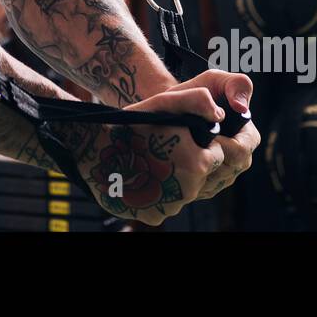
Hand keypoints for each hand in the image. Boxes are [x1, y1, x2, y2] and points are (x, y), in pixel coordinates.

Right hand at [74, 71, 259, 224]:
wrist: (93, 149)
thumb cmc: (130, 122)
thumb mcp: (165, 101)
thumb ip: (199, 99)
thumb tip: (220, 114)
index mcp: (197, 162)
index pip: (223, 154)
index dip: (211, 142)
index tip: (193, 135)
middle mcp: (188, 190)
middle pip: (209, 175)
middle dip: (202, 160)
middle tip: (179, 145)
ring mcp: (172, 206)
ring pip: (191, 190)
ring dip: (186, 176)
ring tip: (165, 159)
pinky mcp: (156, 216)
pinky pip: (171, 203)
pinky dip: (166, 190)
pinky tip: (152, 174)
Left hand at [162, 69, 259, 200]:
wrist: (169, 108)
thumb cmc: (194, 91)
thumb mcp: (215, 80)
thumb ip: (236, 85)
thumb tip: (241, 108)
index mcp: (246, 135)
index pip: (244, 150)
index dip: (228, 146)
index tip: (208, 137)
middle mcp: (238, 156)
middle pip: (233, 168)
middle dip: (214, 159)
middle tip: (192, 147)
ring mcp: (224, 172)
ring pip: (218, 181)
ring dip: (202, 171)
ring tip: (185, 155)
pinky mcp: (208, 182)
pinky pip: (204, 188)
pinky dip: (192, 179)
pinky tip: (181, 166)